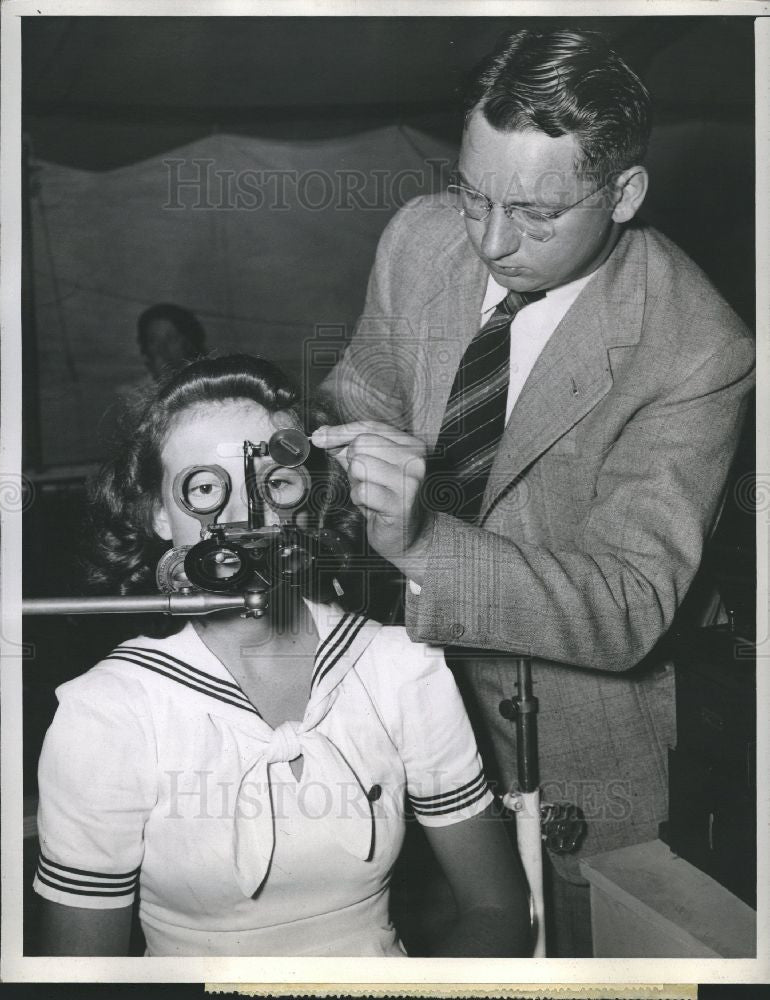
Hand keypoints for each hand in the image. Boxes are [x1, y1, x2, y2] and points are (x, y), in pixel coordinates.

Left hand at [311, 421, 432, 580]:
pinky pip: (362, 491)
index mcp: (411, 444)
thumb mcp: (369, 466)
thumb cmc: (387, 497)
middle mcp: (415, 459)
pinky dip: (359, 500)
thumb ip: (347, 447)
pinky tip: (372, 506)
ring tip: (371, 493)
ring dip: (357, 483)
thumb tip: (322, 433)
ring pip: (360, 465)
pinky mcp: (401, 503)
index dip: (340, 431)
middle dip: (353, 463)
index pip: (369, 427)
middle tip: (367, 480)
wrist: (407, 534)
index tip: (320, 437)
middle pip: (361, 444)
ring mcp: (411, 480)